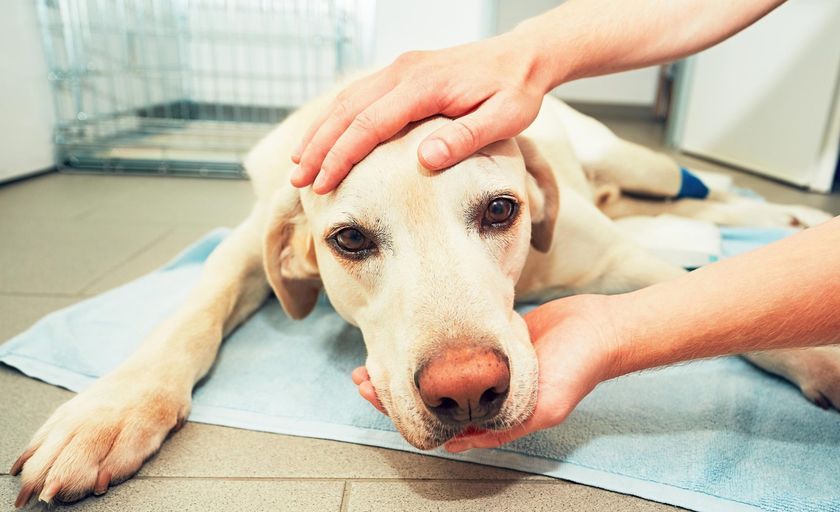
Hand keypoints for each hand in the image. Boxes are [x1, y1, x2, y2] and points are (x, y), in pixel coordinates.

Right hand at [290, 30, 551, 193]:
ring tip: (299, 162)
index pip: (370, 123)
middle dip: (318, 147)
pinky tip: (325, 137)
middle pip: (347, 111)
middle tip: (297, 180)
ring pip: (347, 100)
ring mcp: (401, 69)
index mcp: (424, 85)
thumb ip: (464, 138)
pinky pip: (359, 94)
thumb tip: (424, 160)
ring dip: (320, 131)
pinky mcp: (402, 73)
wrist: (523, 56)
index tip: (322, 183)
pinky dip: (337, 117)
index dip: (341, 155)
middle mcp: (404, 72)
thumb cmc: (515, 91)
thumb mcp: (503, 118)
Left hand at [350, 295, 619, 451]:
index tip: (373, 393)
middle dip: (392, 388)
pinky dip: (426, 347)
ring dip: (404, 366)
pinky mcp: (488, 342)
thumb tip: (456, 444)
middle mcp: (484, 393)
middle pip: (427, 396)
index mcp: (493, 414)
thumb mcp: (544, 406)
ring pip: (433, 371)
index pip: (436, 419)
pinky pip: (451, 347)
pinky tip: (408, 338)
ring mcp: (484, 367)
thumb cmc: (577, 368)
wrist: (599, 328)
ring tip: (375, 357)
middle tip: (363, 375)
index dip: (401, 409)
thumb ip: (504, 427)